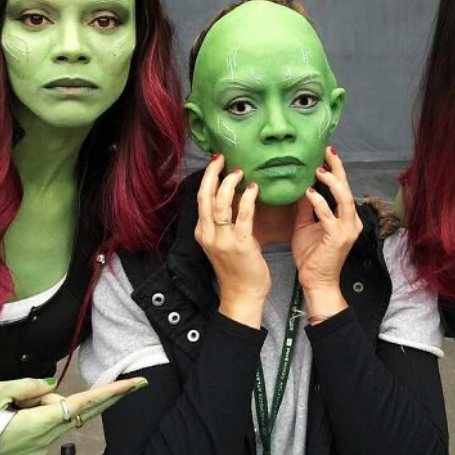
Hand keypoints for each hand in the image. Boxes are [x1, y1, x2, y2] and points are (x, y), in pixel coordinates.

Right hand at [0, 375, 145, 454]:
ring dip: (46, 403)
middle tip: (131, 384)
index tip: (134, 384)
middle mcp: (46, 436)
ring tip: (10, 407)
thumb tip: (46, 385)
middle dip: (106, 397)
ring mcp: (41, 446)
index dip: (111, 392)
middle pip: (79, 410)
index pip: (84, 404)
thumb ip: (24, 385)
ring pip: (58, 414)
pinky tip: (13, 415)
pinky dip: (39, 413)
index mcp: (38, 421)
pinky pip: (47, 423)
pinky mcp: (34, 449)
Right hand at [194, 154, 269, 327]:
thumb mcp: (224, 243)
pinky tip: (254, 188)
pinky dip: (248, 199)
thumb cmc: (237, 269)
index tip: (216, 162)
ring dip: (230, 183)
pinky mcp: (241, 245)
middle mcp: (209, 235)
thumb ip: (225, 222)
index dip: (208, 178)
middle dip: (213, 174)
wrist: (242, 296)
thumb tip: (234, 195)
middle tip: (223, 159)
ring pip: (221, 203)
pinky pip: (243, 216)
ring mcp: (223, 240)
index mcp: (203, 233)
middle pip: (206, 196)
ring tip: (240, 171)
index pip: (201, 198)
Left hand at [291, 147, 361, 316]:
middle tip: (326, 151)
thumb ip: (306, 207)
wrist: (316, 281)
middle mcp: (350, 220)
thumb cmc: (312, 256)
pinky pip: (329, 216)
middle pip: (346, 187)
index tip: (325, 153)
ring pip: (343, 198)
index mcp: (344, 217)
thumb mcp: (305, 226)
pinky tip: (309, 192)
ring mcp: (346, 229)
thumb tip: (299, 187)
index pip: (341, 188)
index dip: (335, 169)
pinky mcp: (338, 237)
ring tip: (319, 169)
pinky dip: (319, 202)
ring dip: (331, 181)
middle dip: (337, 167)